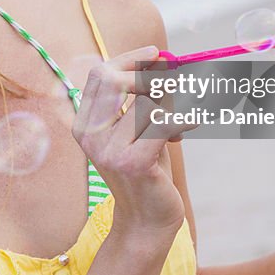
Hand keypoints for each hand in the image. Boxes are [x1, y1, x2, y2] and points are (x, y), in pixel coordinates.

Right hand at [72, 46, 187, 239]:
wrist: (148, 219)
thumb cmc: (147, 168)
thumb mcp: (137, 128)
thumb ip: (141, 96)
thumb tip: (159, 57)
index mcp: (84, 123)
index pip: (101, 74)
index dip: (129, 60)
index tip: (155, 54)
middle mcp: (89, 135)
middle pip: (116, 80)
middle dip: (150, 77)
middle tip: (174, 84)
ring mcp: (108, 150)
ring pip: (147, 104)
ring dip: (171, 109)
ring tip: (178, 128)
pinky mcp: (132, 162)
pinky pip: (163, 122)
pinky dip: (182, 120)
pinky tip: (189, 127)